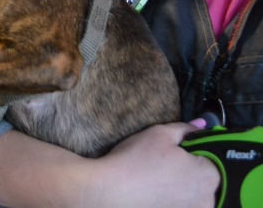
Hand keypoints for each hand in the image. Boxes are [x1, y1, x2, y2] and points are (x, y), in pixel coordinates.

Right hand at [88, 122, 219, 207]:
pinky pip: (181, 204)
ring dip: (182, 186)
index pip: (213, 157)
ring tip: (157, 178)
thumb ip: (185, 129)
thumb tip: (202, 124)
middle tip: (164, 163)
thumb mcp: (159, 134)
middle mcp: (206, 199)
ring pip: (193, 195)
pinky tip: (154, 191)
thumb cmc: (135, 160)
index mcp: (209, 175)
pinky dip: (171, 198)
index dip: (195, 150)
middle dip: (191, 169)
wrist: (110, 191)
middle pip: (206, 179)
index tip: (177, 149)